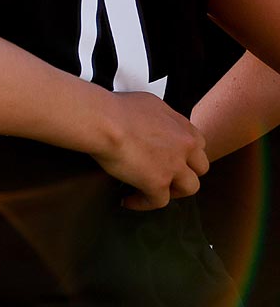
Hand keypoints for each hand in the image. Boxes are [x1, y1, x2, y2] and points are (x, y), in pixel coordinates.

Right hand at [95, 90, 208, 209]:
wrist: (104, 121)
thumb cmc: (116, 108)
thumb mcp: (147, 103)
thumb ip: (159, 117)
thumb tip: (150, 124)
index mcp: (182, 126)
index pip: (198, 145)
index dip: (186, 154)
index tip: (170, 158)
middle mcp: (184, 146)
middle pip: (200, 168)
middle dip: (184, 173)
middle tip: (164, 176)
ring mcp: (174, 166)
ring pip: (189, 187)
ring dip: (172, 191)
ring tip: (151, 192)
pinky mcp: (157, 183)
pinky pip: (158, 202)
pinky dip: (143, 203)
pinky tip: (128, 200)